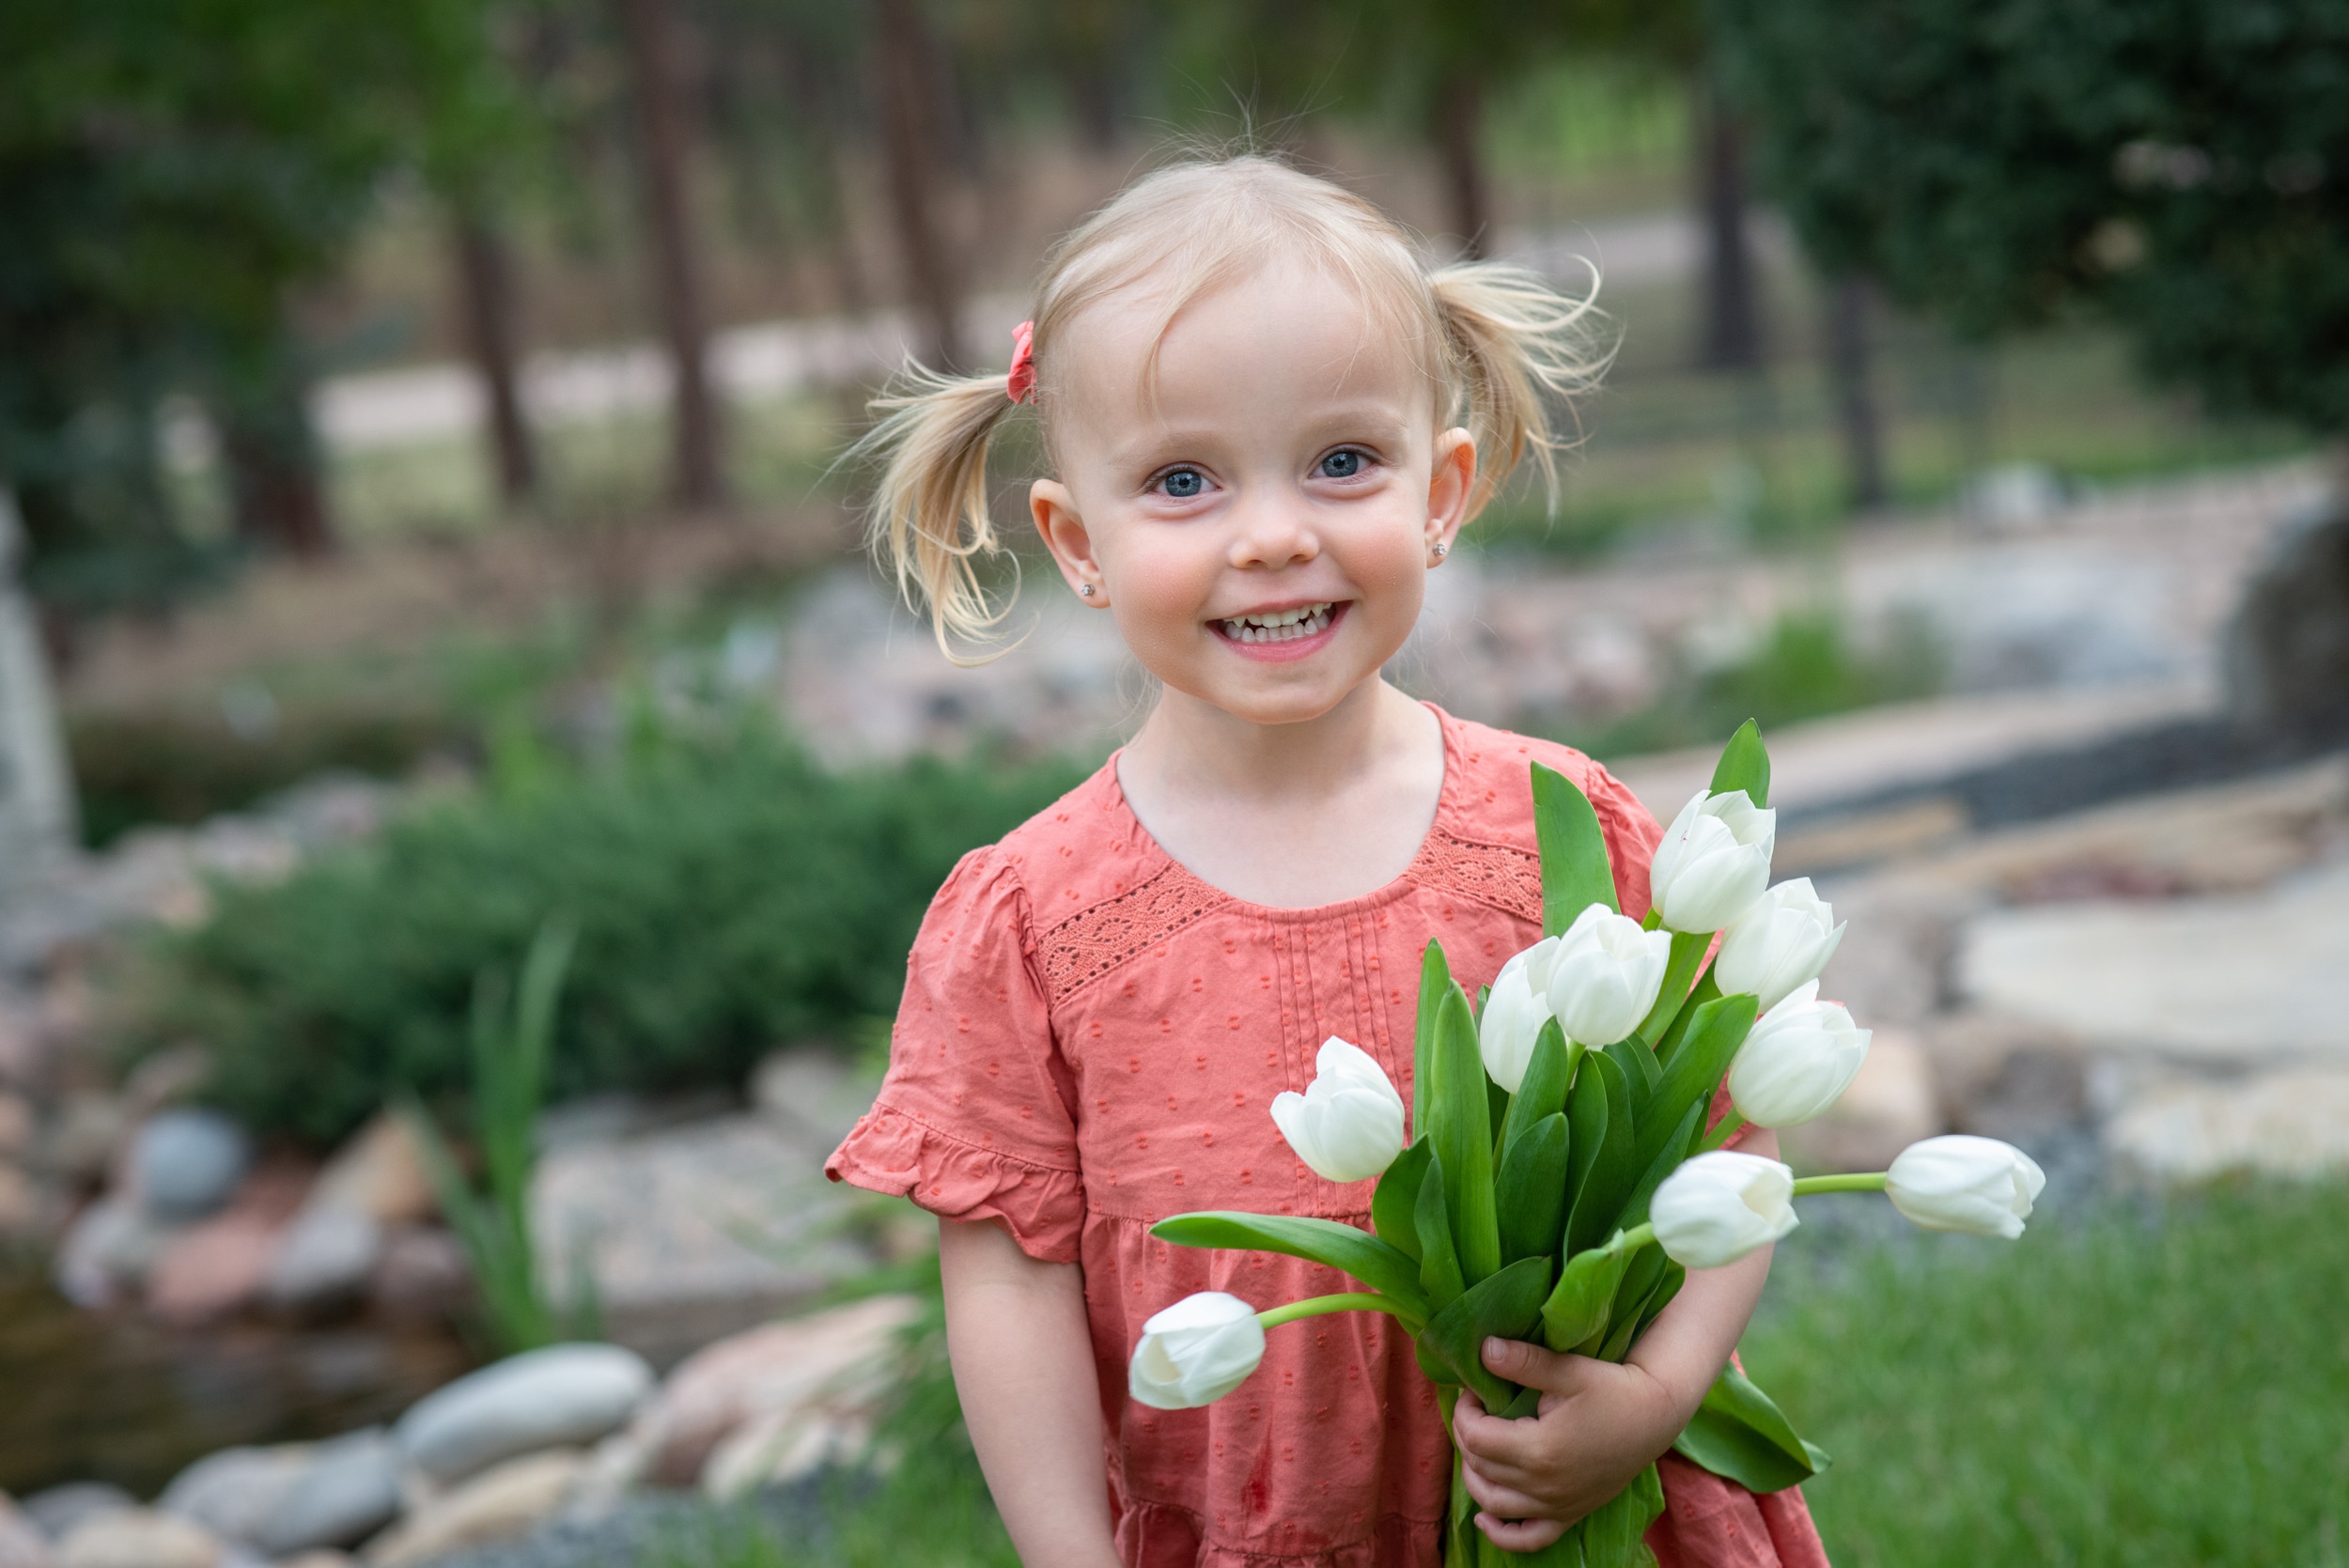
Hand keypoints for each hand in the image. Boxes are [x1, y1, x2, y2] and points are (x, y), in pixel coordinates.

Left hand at [1449, 1337, 1690, 1552]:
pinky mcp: (1570, 1514)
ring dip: (1474, 1477)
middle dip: (1467, 1435)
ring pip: (1494, 1503)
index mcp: (1538, 1450)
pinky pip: (1529, 1539)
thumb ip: (1524, 1361)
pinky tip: (1485, 1519)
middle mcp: (1543, 1486)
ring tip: (1475, 1446)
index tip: (1473, 1391)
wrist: (1655, 1416)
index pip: (1475, 1437)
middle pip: (1480, 1467)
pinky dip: (1502, 1534)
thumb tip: (1484, 1349)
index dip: (1464, 1411)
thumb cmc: (1614, 1389)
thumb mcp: (1569, 1370)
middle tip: (1475, 1409)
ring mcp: (1556, 1506)